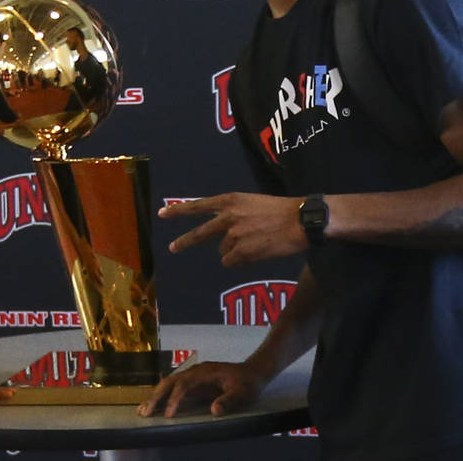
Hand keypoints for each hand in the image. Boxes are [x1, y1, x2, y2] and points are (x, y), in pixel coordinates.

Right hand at [137, 361, 266, 417]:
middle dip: (156, 396)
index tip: (169, 415)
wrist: (252, 372)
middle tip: (144, 412)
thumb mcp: (243, 393)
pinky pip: (174, 388)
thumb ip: (229, 401)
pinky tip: (155, 405)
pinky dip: (163, 396)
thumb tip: (214, 410)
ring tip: (143, 410)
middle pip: (171, 381)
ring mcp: (193, 376)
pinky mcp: (194, 383)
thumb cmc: (247, 383)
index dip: (175, 399)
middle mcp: (196, 372)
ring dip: (156, 396)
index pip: (185, 385)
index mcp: (206, 373)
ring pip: (169, 383)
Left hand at [160, 192, 307, 266]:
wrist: (301, 220)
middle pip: (200, 234)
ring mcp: (234, 236)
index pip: (198, 206)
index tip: (162, 214)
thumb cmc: (280, 210)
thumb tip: (221, 232)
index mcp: (229, 201)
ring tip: (256, 242)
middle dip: (184, 242)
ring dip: (234, 251)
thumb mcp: (251, 202)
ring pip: (223, 251)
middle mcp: (228, 217)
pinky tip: (257, 252)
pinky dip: (241, 261)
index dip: (178, 211)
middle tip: (172, 248)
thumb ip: (233, 213)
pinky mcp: (243, 253)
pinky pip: (233, 262)